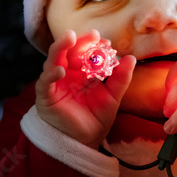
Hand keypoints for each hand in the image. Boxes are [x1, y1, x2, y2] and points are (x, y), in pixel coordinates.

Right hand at [35, 29, 135, 148]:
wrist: (84, 142)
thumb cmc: (96, 118)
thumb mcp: (112, 97)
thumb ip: (120, 78)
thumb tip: (131, 57)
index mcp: (82, 72)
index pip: (86, 52)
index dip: (94, 44)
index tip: (106, 40)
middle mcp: (67, 73)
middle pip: (70, 51)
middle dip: (80, 41)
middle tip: (92, 34)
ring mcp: (55, 83)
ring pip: (54, 59)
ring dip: (61, 47)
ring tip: (70, 38)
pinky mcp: (46, 95)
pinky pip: (45, 82)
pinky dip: (50, 74)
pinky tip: (60, 69)